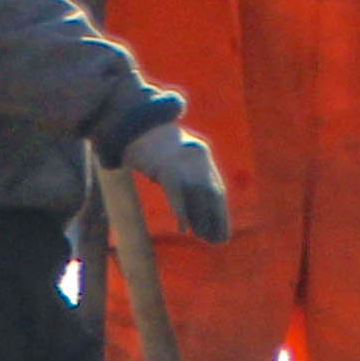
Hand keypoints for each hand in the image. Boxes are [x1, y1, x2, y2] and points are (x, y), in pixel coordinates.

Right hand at [122, 117, 232, 245]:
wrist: (135, 119)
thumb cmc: (151, 143)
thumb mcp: (172, 157)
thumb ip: (183, 174)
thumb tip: (187, 204)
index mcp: (200, 154)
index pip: (217, 188)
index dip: (221, 213)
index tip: (224, 235)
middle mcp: (196, 155)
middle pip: (212, 192)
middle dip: (216, 218)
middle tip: (218, 241)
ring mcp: (182, 158)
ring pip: (197, 194)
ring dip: (201, 219)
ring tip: (204, 238)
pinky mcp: (165, 164)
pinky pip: (176, 191)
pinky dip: (181, 210)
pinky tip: (184, 228)